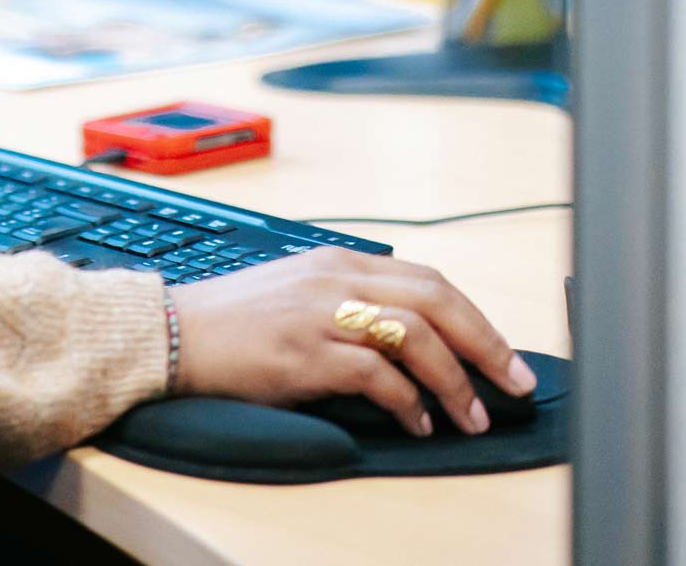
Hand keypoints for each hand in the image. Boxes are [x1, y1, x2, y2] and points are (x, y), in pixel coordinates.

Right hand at [172, 250, 535, 436]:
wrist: (171, 332)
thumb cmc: (233, 321)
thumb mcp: (299, 293)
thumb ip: (351, 301)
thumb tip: (413, 337)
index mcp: (337, 261)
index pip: (427, 279)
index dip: (475, 317)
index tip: (502, 353)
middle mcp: (335, 279)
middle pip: (436, 300)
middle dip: (486, 344)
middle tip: (514, 383)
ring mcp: (321, 314)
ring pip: (415, 336)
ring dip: (454, 381)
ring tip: (470, 416)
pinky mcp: (305, 353)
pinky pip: (377, 376)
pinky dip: (408, 403)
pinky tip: (416, 424)